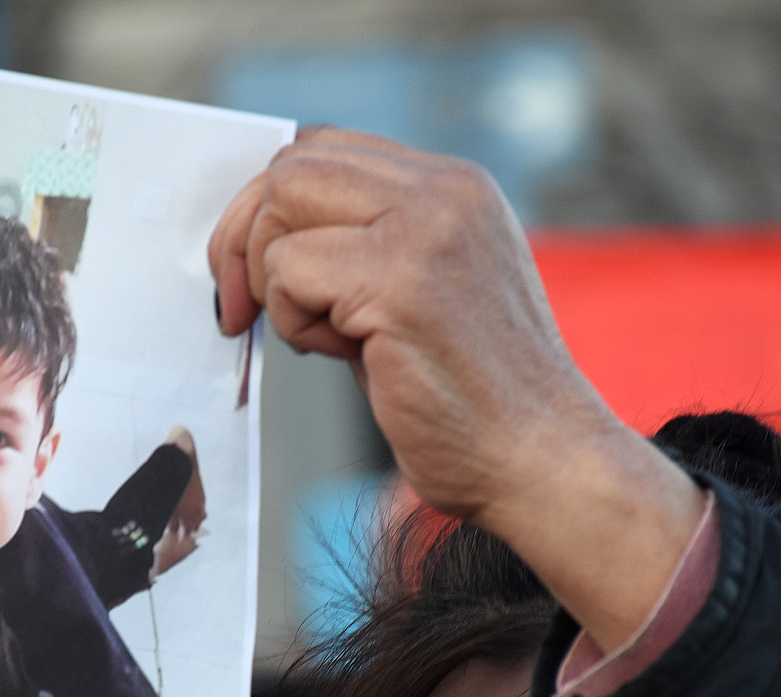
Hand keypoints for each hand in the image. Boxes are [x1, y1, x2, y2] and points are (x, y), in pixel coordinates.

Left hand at [209, 127, 702, 648]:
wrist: (540, 462)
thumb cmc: (473, 402)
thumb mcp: (417, 297)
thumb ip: (359, 250)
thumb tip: (262, 243)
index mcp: (454, 188)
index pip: (326, 151)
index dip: (271, 210)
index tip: (254, 278)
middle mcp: (446, 192)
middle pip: (293, 164)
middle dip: (244, 238)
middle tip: (240, 310)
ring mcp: (427, 228)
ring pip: (283, 202)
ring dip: (275, 282)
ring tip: (327, 340)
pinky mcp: (402, 281)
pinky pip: (289, 271)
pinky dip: (295, 322)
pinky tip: (348, 356)